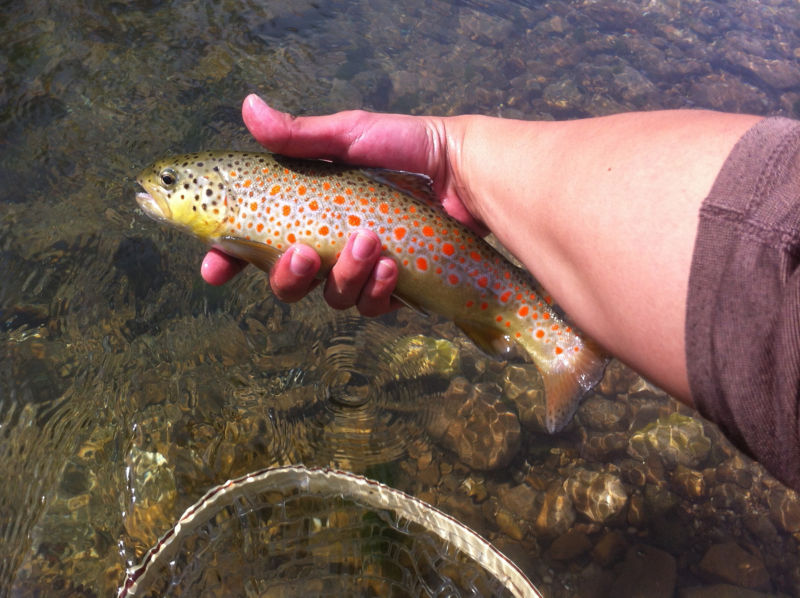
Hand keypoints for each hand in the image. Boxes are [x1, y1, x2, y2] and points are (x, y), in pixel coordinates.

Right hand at [201, 94, 482, 314]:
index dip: (229, 259)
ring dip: (345, 275)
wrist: (462, 170)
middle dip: (288, 275)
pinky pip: (371, 306)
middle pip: (287, 282)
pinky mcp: (393, 288)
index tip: (214, 268)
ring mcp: (359, 270)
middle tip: (306, 253)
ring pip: (331, 297)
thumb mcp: (349, 136)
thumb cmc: (404, 148)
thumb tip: (247, 107)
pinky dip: (377, 290)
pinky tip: (391, 266)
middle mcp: (328, 246)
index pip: (254, 244)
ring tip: (371, 243)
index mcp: (307, 213)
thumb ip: (299, 135)